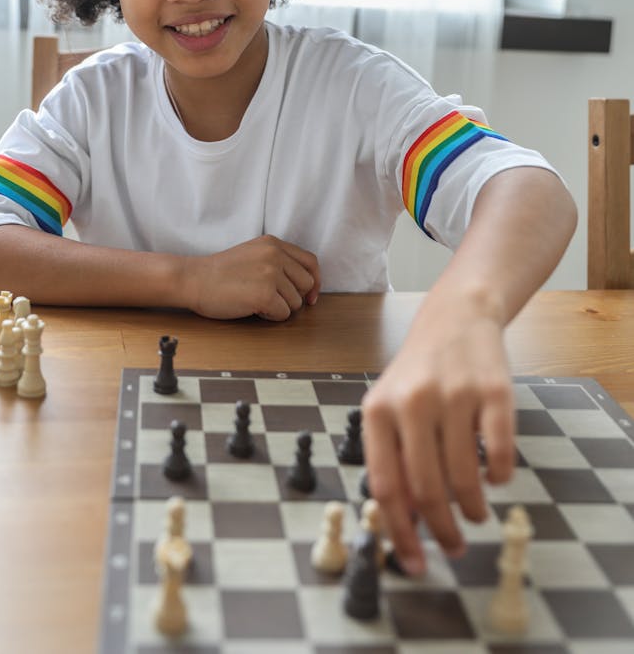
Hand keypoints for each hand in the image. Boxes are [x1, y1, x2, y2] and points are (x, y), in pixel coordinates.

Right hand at [184, 235, 319, 320]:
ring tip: (256, 301)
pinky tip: (252, 308)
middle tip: (272, 300)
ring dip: (279, 308)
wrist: (194, 279)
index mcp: (273, 243)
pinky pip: (283, 314)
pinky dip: (270, 317)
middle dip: (293, 297)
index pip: (310, 262)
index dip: (314, 281)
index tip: (311, 295)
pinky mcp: (265, 294)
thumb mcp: (253, 254)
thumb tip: (306, 286)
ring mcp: (271, 274)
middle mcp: (275, 255)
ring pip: (296, 303)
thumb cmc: (219, 272)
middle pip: (306, 284)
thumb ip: (277, 261)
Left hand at [361, 300, 514, 574]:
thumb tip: (402, 524)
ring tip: (476, 515)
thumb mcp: (390, 407)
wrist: (455, 317)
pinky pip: (500, 454)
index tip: (414, 563)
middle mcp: (414, 401)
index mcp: (378, 410)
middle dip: (442, 531)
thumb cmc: (419, 373)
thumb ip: (392, 457)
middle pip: (427, 489)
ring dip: (473, 509)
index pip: (386, 486)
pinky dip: (500, 477)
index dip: (400, 533)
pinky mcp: (495, 391)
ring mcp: (456, 394)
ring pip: (465, 478)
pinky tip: (496, 479)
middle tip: (453, 547)